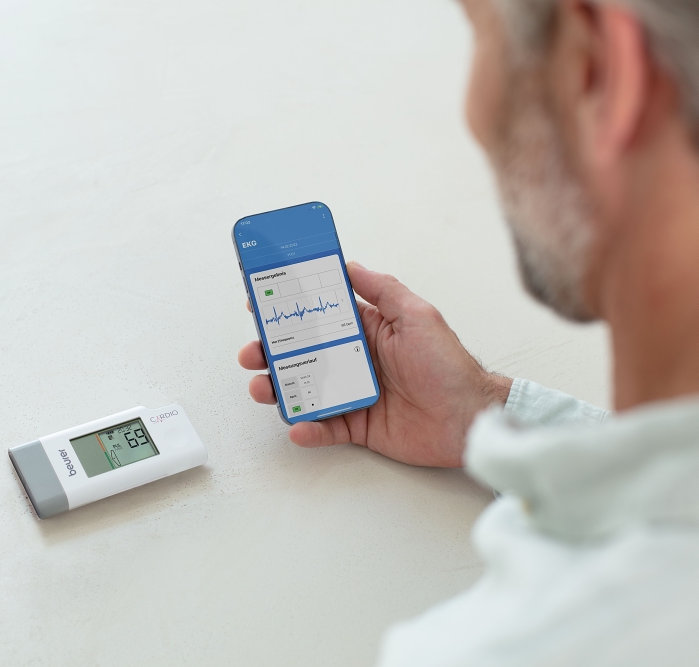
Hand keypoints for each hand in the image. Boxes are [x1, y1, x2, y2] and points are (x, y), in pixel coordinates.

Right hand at [238, 262, 511, 467]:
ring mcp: (353, 394)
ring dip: (278, 390)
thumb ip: (382, 289)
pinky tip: (298, 426)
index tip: (260, 304)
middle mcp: (354, 361)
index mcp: (366, 331)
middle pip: (301, 355)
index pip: (318, 316)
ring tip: (262, 388)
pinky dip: (308, 428)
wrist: (469, 418)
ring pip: (305, 390)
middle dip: (270, 353)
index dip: (289, 311)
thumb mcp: (416, 315)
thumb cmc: (448, 365)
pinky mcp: (358, 426)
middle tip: (252, 353)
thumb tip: (350, 264)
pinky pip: (325, 428)